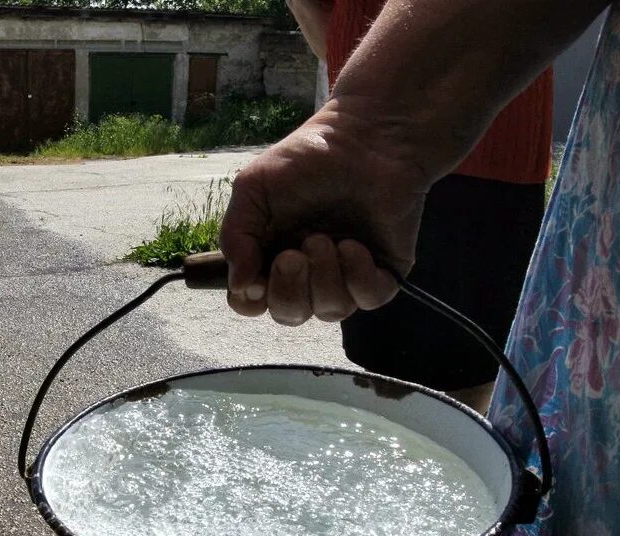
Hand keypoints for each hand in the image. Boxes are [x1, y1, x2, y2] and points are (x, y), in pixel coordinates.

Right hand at [219, 105, 428, 325]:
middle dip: (288, 290)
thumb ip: (236, 236)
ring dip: (324, 278)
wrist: (368, 137)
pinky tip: (355, 246)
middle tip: (294, 254)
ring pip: (330, 311)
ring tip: (328, 239)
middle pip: (289, 314)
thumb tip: (238, 284)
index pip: (252, 302)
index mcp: (271, 254)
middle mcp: (307, 271)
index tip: (255, 281)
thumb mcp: (254, 188)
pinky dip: (358, 276)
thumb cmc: (309, 157)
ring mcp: (346, 274)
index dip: (249, 302)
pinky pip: (368, 299)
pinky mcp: (383, 271)